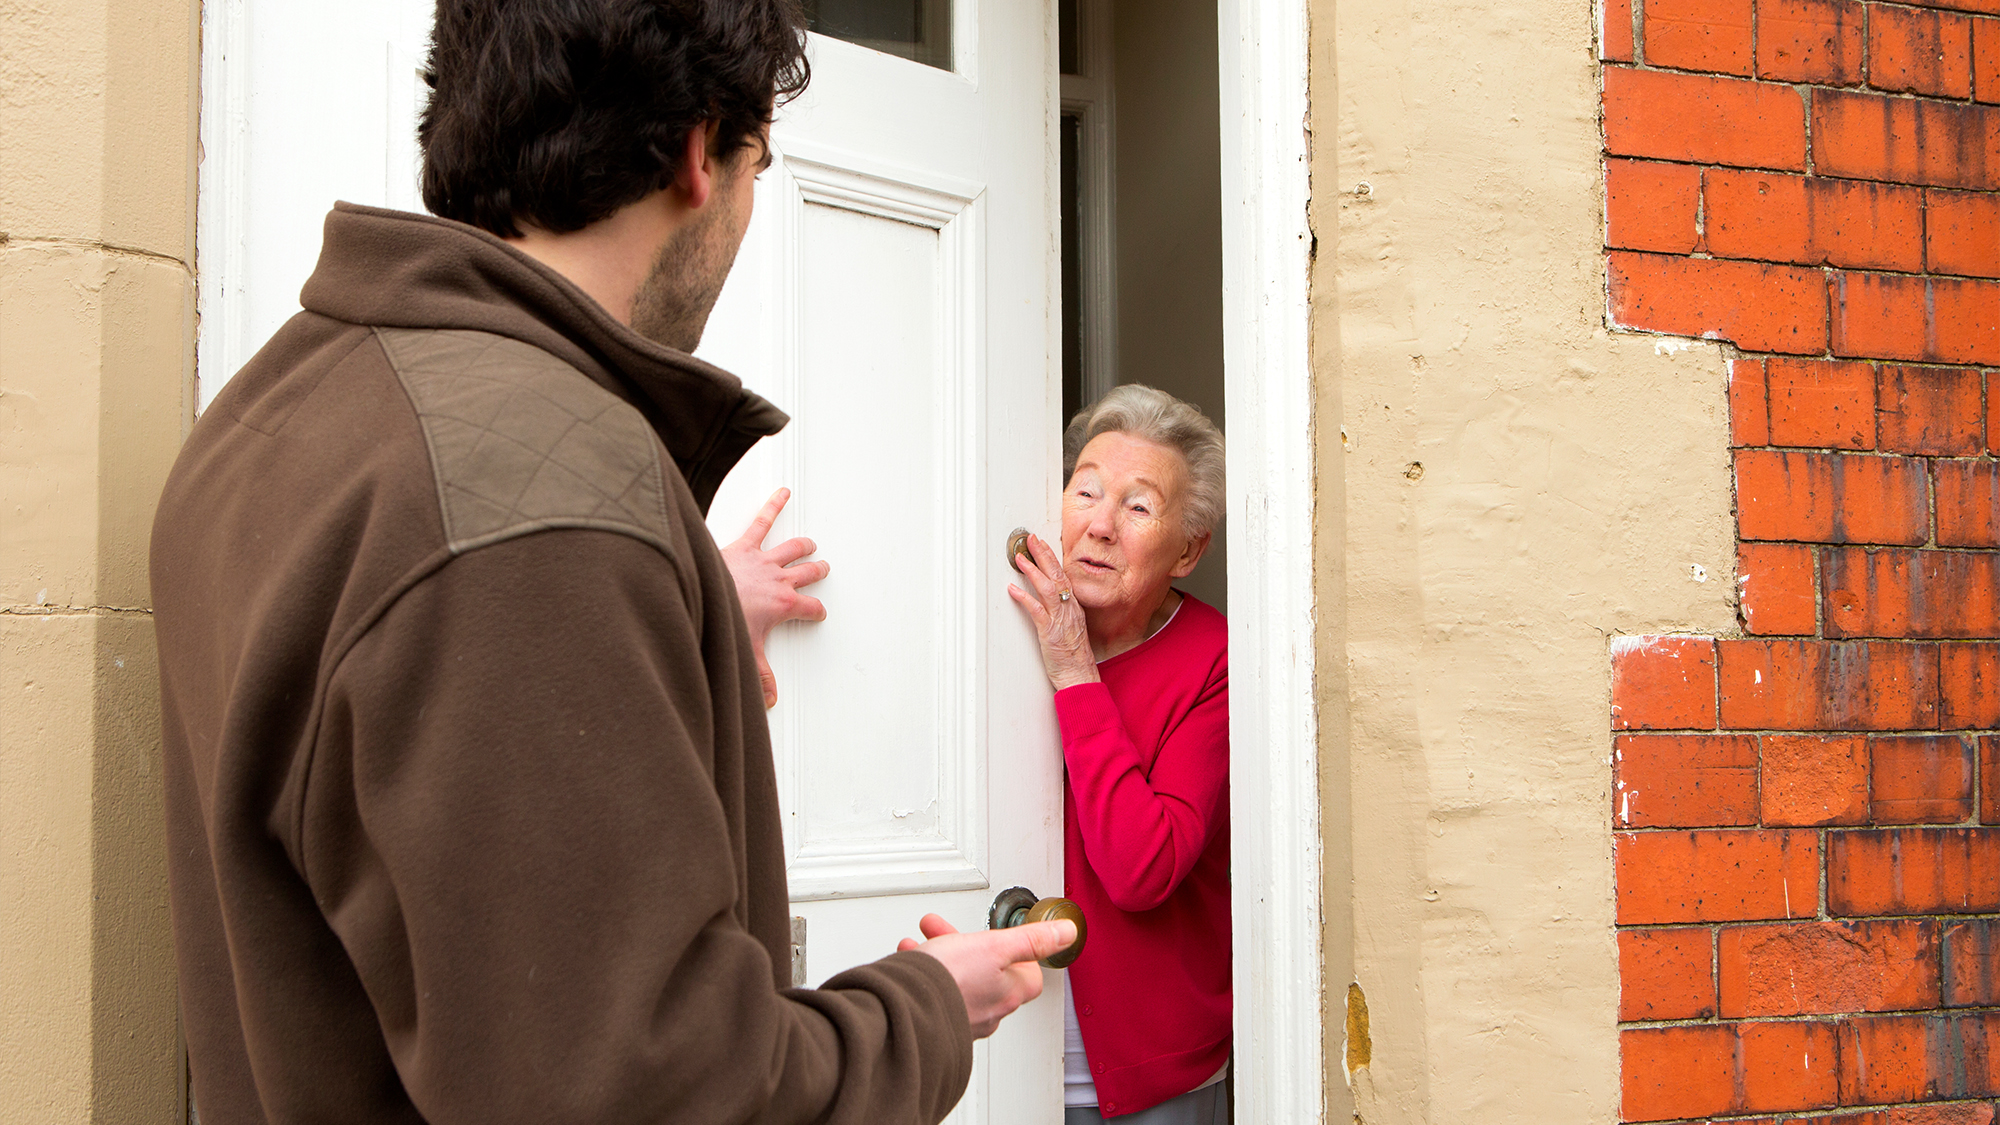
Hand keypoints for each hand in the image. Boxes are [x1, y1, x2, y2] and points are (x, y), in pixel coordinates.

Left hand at [719, 488, 828, 707]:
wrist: (702, 594)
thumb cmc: (723, 618)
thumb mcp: (746, 654)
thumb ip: (761, 678)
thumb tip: (769, 700)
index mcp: (784, 605)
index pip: (812, 609)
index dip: (818, 612)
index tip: (818, 613)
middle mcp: (779, 580)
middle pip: (808, 573)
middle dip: (818, 571)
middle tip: (822, 568)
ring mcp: (763, 560)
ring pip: (793, 548)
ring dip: (804, 545)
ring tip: (809, 543)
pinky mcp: (745, 545)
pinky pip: (762, 521)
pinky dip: (774, 505)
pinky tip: (782, 493)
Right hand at [897, 913, 1074, 1037]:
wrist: (902, 1011)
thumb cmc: (949, 981)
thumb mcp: (995, 946)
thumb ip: (1032, 940)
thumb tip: (1067, 933)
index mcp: (1008, 993)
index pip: (1030, 976)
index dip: (1021, 955)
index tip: (1007, 940)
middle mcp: (988, 1011)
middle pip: (989, 973)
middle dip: (968, 946)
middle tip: (949, 932)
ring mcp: (961, 1019)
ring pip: (958, 981)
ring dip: (941, 958)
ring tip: (922, 944)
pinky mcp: (935, 1022)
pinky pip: (935, 994)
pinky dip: (924, 975)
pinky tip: (909, 965)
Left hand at [1005, 533, 1098, 691]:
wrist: (1080, 676)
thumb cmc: (1074, 657)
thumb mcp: (1071, 629)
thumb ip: (1062, 613)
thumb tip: (1050, 602)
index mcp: (1074, 607)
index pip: (1063, 576)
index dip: (1051, 558)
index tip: (1041, 544)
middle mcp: (1069, 609)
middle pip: (1056, 575)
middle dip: (1043, 554)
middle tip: (1031, 538)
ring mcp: (1061, 620)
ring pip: (1048, 588)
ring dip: (1033, 571)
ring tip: (1019, 558)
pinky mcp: (1051, 632)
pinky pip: (1037, 611)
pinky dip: (1024, 598)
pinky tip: (1013, 589)